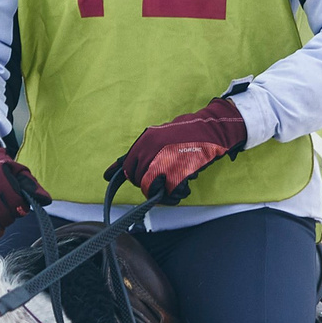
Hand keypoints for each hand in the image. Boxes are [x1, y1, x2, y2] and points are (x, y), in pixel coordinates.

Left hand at [107, 96, 248, 202]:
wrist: (212, 129)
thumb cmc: (188, 132)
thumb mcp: (161, 135)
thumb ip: (145, 150)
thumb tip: (122, 166)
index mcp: (146, 140)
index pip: (127, 164)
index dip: (122, 174)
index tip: (109, 179)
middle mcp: (151, 150)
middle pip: (139, 180)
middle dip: (149, 185)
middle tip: (164, 181)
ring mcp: (164, 161)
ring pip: (152, 188)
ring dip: (164, 191)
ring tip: (175, 186)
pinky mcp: (178, 172)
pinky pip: (171, 192)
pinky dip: (178, 192)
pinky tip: (185, 185)